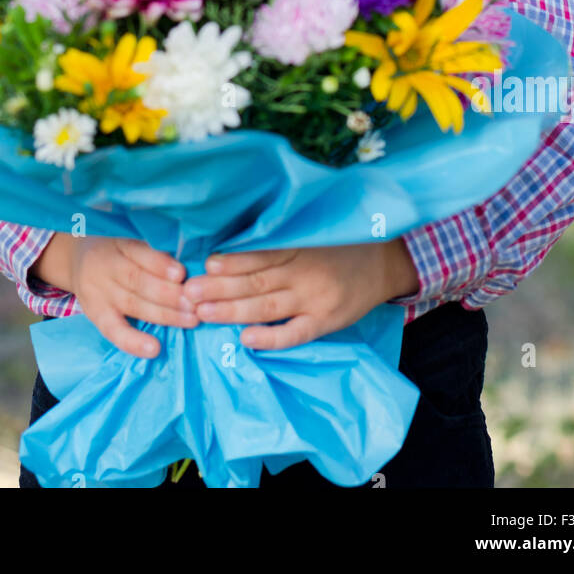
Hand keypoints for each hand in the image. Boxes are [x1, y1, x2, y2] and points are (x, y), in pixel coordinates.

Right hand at [68, 235, 199, 358]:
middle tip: (196, 302)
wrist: (74, 261)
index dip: (159, 264)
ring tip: (190, 320)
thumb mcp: (129, 240)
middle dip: (170, 293)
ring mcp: (100, 293)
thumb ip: (154, 250)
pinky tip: (154, 348)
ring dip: (164, 315)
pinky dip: (133, 342)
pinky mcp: (95, 316)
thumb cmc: (115, 251)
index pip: (139, 253)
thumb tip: (192, 262)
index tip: (182, 273)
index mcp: (119, 245)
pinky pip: (114, 331)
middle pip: (138, 281)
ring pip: (133, 305)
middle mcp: (107, 268)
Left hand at [181, 239, 419, 350]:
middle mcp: (305, 272)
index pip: (259, 255)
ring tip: (203, 313)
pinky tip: (247, 339)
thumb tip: (229, 248)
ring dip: (233, 311)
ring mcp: (316, 299)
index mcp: (299, 246)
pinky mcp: (326, 322)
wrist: (384, 264)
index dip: (230, 261)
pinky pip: (295, 333)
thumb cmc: (338, 246)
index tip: (203, 265)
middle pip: (256, 281)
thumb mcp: (311, 234)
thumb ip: (278, 241)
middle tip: (188, 293)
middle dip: (220, 288)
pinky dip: (271, 338)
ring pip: (268, 306)